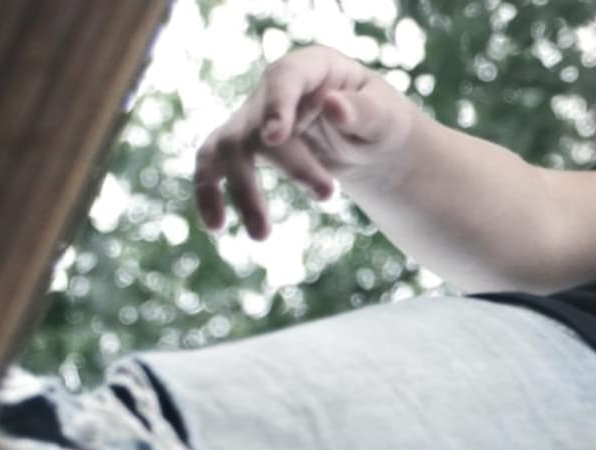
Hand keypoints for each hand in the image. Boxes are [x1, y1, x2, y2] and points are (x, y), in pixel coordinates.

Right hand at [192, 45, 415, 239]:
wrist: (367, 140)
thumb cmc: (378, 121)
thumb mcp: (386, 117)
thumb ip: (365, 111)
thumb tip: (334, 106)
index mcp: (311, 68)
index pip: (284, 78)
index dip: (276, 106)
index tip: (275, 137)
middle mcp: (274, 89)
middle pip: (260, 124)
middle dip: (288, 165)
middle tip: (328, 195)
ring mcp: (253, 117)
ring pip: (227, 149)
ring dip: (242, 191)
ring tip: (262, 235)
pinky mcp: (241, 147)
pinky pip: (212, 168)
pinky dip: (209, 195)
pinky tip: (215, 227)